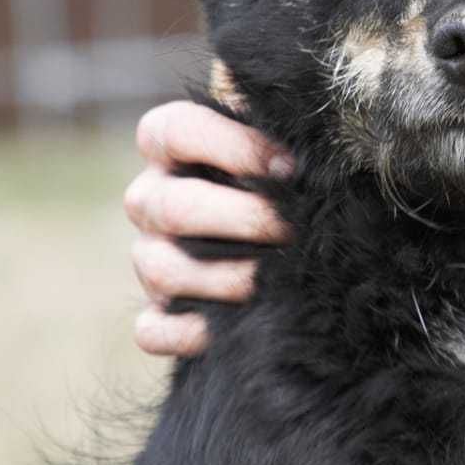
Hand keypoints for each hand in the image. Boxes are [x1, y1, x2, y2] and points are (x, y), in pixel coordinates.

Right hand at [124, 100, 293, 357]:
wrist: (270, 227)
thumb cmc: (277, 172)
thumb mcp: (275, 140)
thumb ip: (282, 133)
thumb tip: (317, 148)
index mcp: (166, 142)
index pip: (175, 131)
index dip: (234, 148)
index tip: (290, 167)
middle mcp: (148, 197)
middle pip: (172, 207)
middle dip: (244, 221)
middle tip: (293, 230)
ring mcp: (146, 256)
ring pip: (160, 269)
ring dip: (228, 278)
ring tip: (279, 279)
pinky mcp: (155, 311)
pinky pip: (152, 331)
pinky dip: (192, 334)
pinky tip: (238, 325)